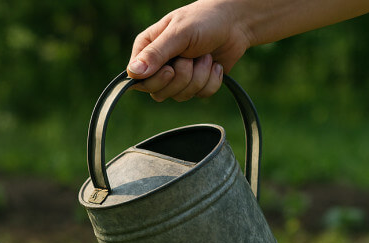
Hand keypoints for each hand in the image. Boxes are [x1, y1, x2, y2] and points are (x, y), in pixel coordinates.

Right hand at [127, 0, 253, 100]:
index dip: (156, 80)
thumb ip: (156, 53)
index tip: (171, 68)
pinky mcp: (196, 84)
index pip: (138, 81)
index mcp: (147, 50)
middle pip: (159, 93)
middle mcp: (159, 66)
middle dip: (182, 77)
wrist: (236, 23)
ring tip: (205, 55)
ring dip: (199, 76)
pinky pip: (200, 95)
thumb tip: (132, 73)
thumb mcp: (179, 33)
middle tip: (191, 57)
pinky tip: (214, 64)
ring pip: (181, 96)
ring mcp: (177, 77)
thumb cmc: (204, 20)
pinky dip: (211, 80)